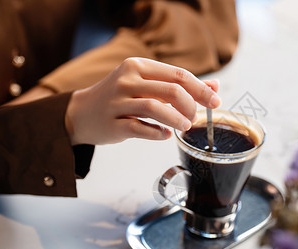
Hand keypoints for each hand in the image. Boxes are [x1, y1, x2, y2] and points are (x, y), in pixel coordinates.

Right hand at [65, 58, 220, 144]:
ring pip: (155, 108)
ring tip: (185, 126)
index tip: (215, 101)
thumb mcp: (147, 84)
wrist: (82, 113)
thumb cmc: (120, 98)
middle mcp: (127, 80)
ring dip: (176, 120)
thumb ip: (178, 85)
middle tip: (196, 117)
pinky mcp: (112, 124)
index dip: (201, 89)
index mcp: (138, 66)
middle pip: (171, 90)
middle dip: (191, 105)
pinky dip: (157, 133)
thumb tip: (213, 87)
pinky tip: (165, 135)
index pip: (178, 75)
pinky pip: (140, 129)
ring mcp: (117, 102)